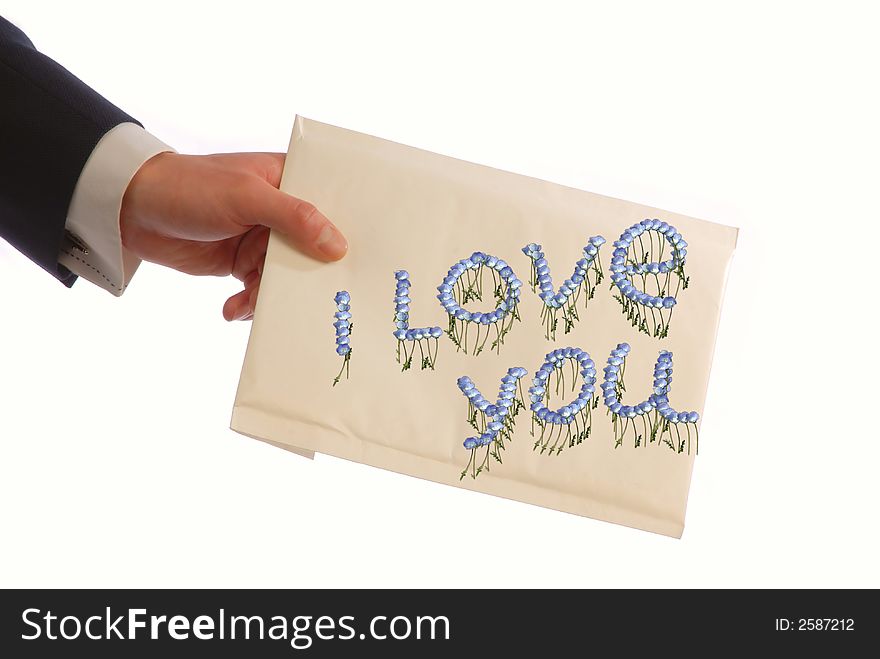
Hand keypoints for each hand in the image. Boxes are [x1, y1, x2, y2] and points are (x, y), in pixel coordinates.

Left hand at [120, 152, 346, 319]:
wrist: (132, 210)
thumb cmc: (191, 187)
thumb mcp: (247, 197)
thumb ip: (295, 218)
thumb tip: (338, 246)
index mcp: (288, 181)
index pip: (332, 204)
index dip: (349, 231)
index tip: (365, 261)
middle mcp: (281, 211)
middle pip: (314, 249)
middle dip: (311, 276)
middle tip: (316, 302)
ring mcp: (262, 239)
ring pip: (287, 275)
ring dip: (271, 295)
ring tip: (249, 304)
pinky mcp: (242, 263)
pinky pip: (260, 289)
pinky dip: (249, 303)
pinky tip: (233, 309)